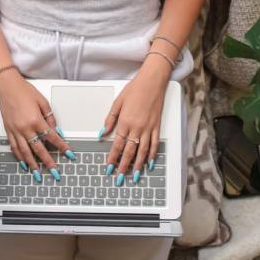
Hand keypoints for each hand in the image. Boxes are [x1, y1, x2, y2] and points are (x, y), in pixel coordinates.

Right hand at [0, 70, 74, 178]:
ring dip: (32, 165)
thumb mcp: (43, 102)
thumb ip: (50, 118)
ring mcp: (15, 131)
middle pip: (39, 149)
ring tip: (38, 174)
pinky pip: (14, 147)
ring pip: (25, 153)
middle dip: (48, 162)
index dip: (62, 147)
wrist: (7, 86)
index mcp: (36, 120)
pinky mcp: (8, 131)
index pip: (52, 138)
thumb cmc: (24, 91)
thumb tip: (56, 130)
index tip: (68, 154)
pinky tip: (24, 163)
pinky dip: (19, 157)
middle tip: (54, 172)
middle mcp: (25, 128)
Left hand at [101, 58, 170, 182]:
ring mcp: (148, 128)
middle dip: (124, 166)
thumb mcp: (118, 102)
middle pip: (129, 152)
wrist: (152, 81)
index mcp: (125, 122)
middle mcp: (137, 128)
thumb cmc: (135, 89)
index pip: (117, 145)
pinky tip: (150, 163)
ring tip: (135, 176)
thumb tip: (102, 132)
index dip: (112, 158)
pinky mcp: (157, 126)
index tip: (109, 167)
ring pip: (143, 151)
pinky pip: (155, 144)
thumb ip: (110, 119)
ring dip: (138, 165)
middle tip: (120, 178)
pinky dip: (152, 155)